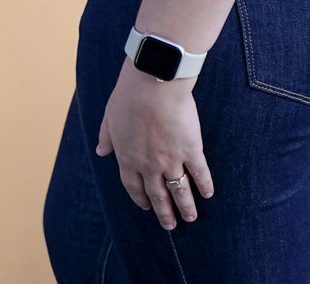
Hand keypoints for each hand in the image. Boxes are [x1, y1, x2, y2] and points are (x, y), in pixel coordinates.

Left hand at [96, 58, 215, 229]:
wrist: (152, 84)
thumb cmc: (129, 95)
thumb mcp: (109, 116)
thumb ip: (106, 136)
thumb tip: (100, 151)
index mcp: (128, 158)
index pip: (134, 187)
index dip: (141, 198)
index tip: (147, 207)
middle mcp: (148, 165)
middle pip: (157, 195)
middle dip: (164, 212)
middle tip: (170, 225)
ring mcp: (170, 160)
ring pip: (179, 191)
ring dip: (185, 207)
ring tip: (190, 218)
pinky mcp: (190, 149)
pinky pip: (199, 173)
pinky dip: (204, 185)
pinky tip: (208, 194)